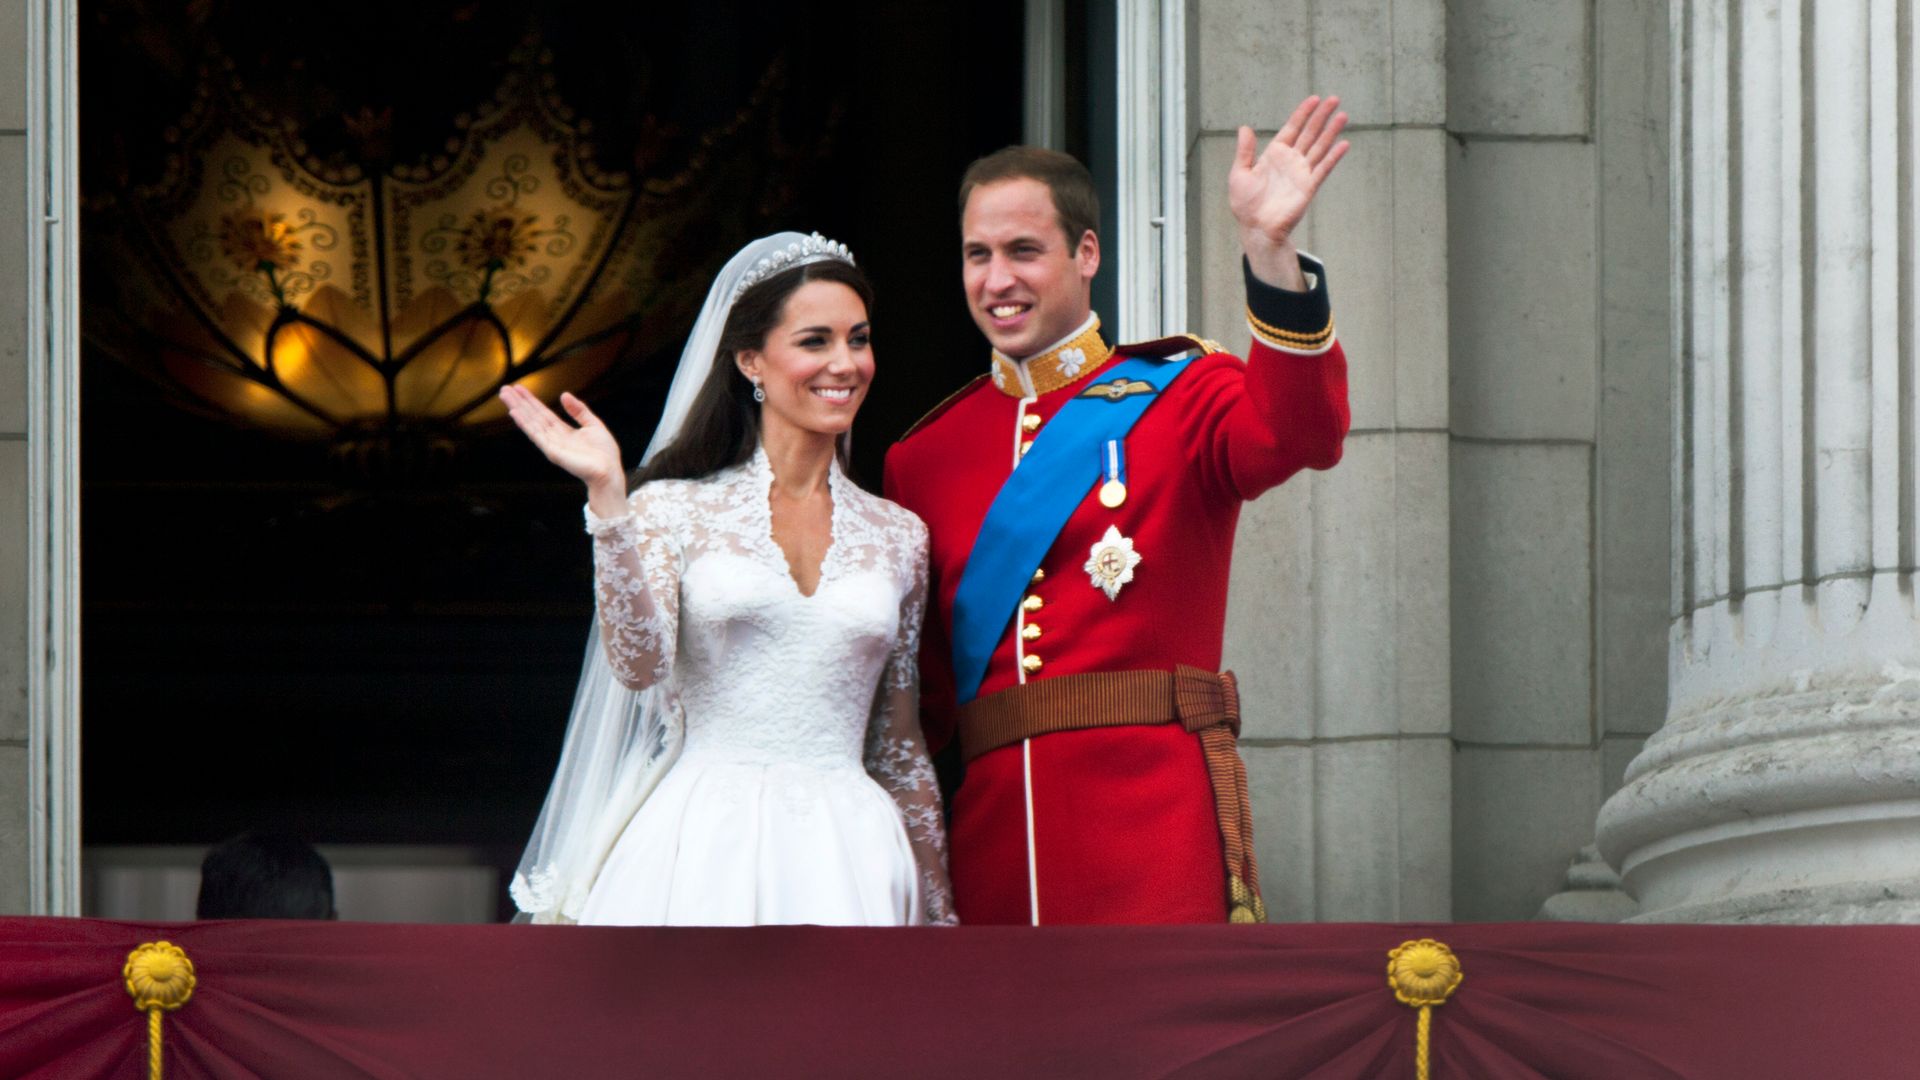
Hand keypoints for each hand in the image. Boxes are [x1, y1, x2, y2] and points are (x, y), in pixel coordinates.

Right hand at [499, 385, 624, 492]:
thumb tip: (564, 395)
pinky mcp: (552, 452)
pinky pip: (536, 435)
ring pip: (531, 423)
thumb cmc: (604, 453)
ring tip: (505, 396)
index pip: (543, 413)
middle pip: (533, 416)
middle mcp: (554, 437)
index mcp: (564, 431)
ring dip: (517, 409)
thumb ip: (579, 410)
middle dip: (519, 403)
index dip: (531, 401)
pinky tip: (515, 413)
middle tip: (505, 389)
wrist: (609, 471)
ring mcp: (551, 445)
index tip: (519, 389)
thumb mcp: (593, 424)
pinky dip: (524, 424)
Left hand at [1229, 94, 1349, 288]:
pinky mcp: (1308, 187)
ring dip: (1331, 132)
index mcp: (1274, 154)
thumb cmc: (1246, 204)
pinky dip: (1333, 157)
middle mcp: (1290, 160)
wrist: (1256, 228)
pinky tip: (1343, 144)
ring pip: (1319, 147)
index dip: (1302, 113)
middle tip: (1334, 99)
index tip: (1314, 99)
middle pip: (1309, 133)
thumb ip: (1245, 151)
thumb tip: (1244, 128)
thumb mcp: (1240, 173)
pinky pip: (1323, 169)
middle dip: (1321, 116)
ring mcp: (1301, 173)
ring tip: (1343, 116)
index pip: (1292, 128)